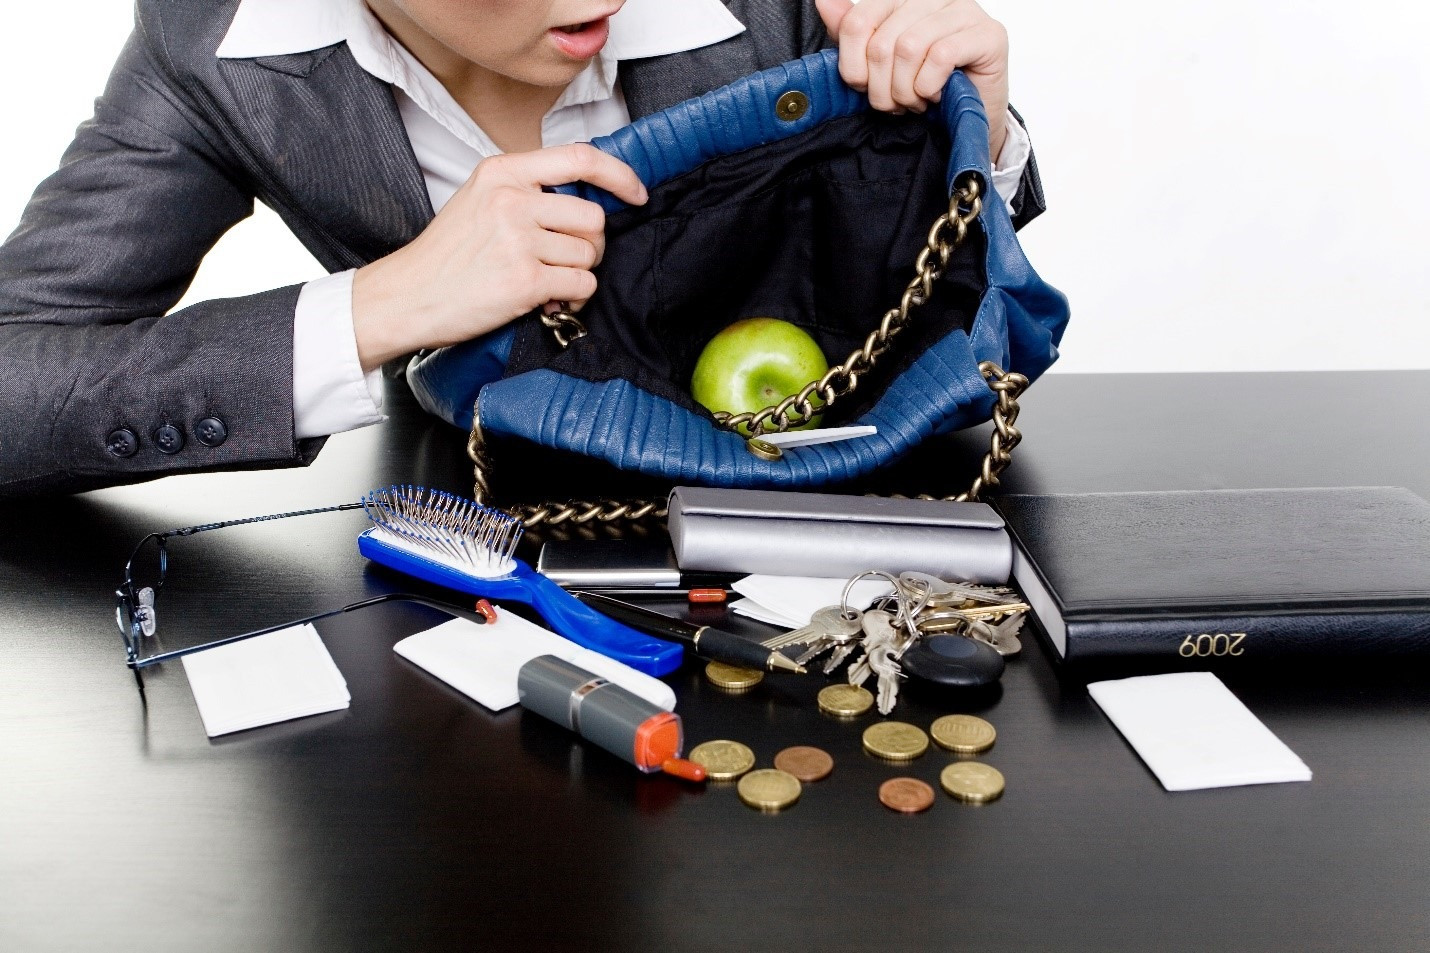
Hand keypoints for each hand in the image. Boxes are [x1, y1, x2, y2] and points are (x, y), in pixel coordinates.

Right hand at [352, 144, 646, 370]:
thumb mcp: (480, 199)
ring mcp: (517, 239)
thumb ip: (527, 191)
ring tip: (547, 284)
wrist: (407, 296)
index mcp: (503, 172)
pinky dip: (573, 299)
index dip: (620, 176)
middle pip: (593, 217)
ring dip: (577, 275)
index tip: (636, 194)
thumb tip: (589, 200)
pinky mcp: (524, 280)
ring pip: (589, 255)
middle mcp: (511, 199)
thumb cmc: (447, 255)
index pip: (581, 158)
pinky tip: (547, 302)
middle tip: (564, 261)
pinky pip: (581, 285)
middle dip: (590, 245)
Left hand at [816, 0, 1009, 157]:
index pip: (857, 22)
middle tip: (896, 104)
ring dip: (907, 90)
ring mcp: (964, 11)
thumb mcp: (878, 66)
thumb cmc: (925, 90)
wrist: (971, 119)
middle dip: (882, 88)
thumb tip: (823, 2)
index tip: (866, 88)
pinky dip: (930, 86)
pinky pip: (941, 57)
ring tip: (917, 101)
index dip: (853, 65)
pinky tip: (936, 94)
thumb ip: (852, 33)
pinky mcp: (988, 34)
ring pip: (910, 48)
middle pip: (882, 42)